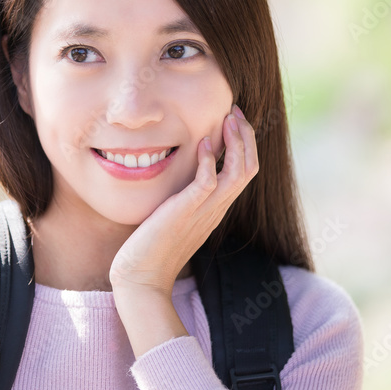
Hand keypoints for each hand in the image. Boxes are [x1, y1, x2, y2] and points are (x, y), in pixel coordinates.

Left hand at [109, 104, 258, 295]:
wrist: (141, 278)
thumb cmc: (150, 248)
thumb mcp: (172, 214)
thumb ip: (182, 196)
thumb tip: (177, 176)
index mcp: (215, 208)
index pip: (243, 171)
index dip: (243, 144)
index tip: (232, 120)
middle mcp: (216, 209)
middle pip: (249, 167)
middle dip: (246, 136)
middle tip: (235, 111)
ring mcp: (204, 211)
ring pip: (239, 172)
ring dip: (236, 142)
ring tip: (227, 120)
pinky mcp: (187, 212)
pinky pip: (209, 182)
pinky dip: (209, 160)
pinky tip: (202, 143)